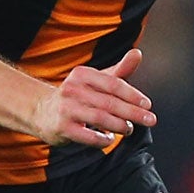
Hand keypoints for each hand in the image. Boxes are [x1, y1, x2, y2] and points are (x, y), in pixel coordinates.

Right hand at [33, 47, 156, 147]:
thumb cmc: (78, 95)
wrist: (43, 111)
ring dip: (119, 125)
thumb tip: (138, 53)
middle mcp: (72, 89)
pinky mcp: (62, 128)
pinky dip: (103, 139)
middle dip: (133, 112)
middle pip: (109, 102)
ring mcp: (66, 109)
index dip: (133, 95)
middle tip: (150, 120)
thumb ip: (120, 70)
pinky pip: (88, 136)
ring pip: (100, 118)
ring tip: (129, 129)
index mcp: (83, 74)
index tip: (148, 105)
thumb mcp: (97, 80)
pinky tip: (110, 139)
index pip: (113, 84)